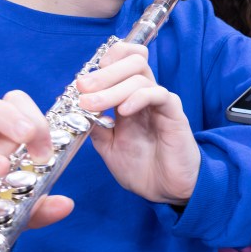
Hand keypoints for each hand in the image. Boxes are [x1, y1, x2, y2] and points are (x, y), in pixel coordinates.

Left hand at [78, 42, 200, 204]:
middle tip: (83, 88)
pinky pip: (158, 94)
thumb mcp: (108, 147)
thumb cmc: (142, 169)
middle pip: (132, 60)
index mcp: (131, 97)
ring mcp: (160, 103)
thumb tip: (77, 109)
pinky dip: (137, 97)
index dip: (105, 62)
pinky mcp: (174, 114)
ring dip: (112, 88)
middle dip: (104, 72)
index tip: (83, 82)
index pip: (124, 61)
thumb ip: (96, 127)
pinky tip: (123, 111)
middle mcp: (146, 94)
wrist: (165, 191)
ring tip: (92, 105)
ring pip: (140, 75)